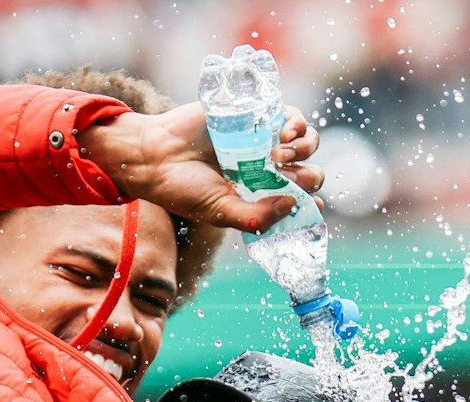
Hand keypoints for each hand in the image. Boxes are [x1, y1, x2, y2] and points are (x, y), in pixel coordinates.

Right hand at [79, 102, 322, 233]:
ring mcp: (262, 142)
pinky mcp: (255, 116)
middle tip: (285, 176)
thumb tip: (291, 204)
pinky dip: (296, 124)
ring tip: (281, 155)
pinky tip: (284, 133)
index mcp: (261, 196)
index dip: (311, 205)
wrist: (156, 155)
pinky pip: (290, 117)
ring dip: (304, 149)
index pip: (299, 201)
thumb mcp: (221, 213)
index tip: (313, 207)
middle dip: (307, 177)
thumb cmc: (184, 189)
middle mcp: (266, 170)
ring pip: (305, 144)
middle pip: (308, 172)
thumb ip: (256, 217)